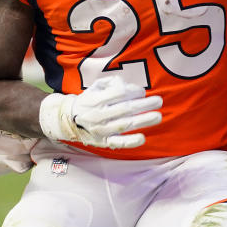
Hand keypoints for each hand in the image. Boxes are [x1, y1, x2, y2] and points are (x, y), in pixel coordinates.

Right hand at [38, 77, 162, 149]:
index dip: (133, 91)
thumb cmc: (88, 101)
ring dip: (143, 121)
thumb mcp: (95, 87)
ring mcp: (101, 130)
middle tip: (158, 101)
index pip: (118, 94)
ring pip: (125, 125)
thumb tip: (127, 86)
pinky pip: (118, 143)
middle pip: (125, 109)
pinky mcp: (103, 142)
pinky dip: (131, 142)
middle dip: (144, 105)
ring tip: (158, 116)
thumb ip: (111, 83)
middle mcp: (98, 115)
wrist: (68, 120)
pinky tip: (143, 137)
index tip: (141, 91)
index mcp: (96, 99)